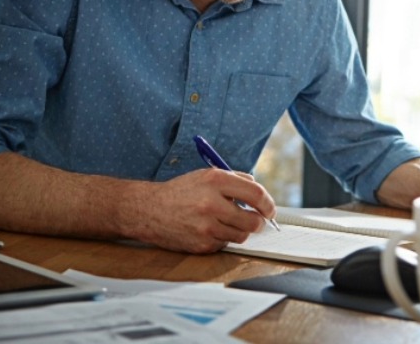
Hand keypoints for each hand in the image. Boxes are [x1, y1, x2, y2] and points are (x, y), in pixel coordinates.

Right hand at [125, 168, 276, 253]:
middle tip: (255, 220)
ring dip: (239, 230)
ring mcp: (206, 226)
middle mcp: (211, 203)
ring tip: (225, 222)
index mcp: (215, 181)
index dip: (268, 204)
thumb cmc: (180, 192)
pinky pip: (225, 244)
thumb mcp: (205, 176)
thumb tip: (260, 194)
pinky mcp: (202, 244)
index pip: (256, 194)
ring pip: (242, 235)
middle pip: (253, 220)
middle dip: (258, 222)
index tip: (270, 210)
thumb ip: (235, 180)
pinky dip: (223, 238)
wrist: (149, 210)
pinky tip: (209, 229)